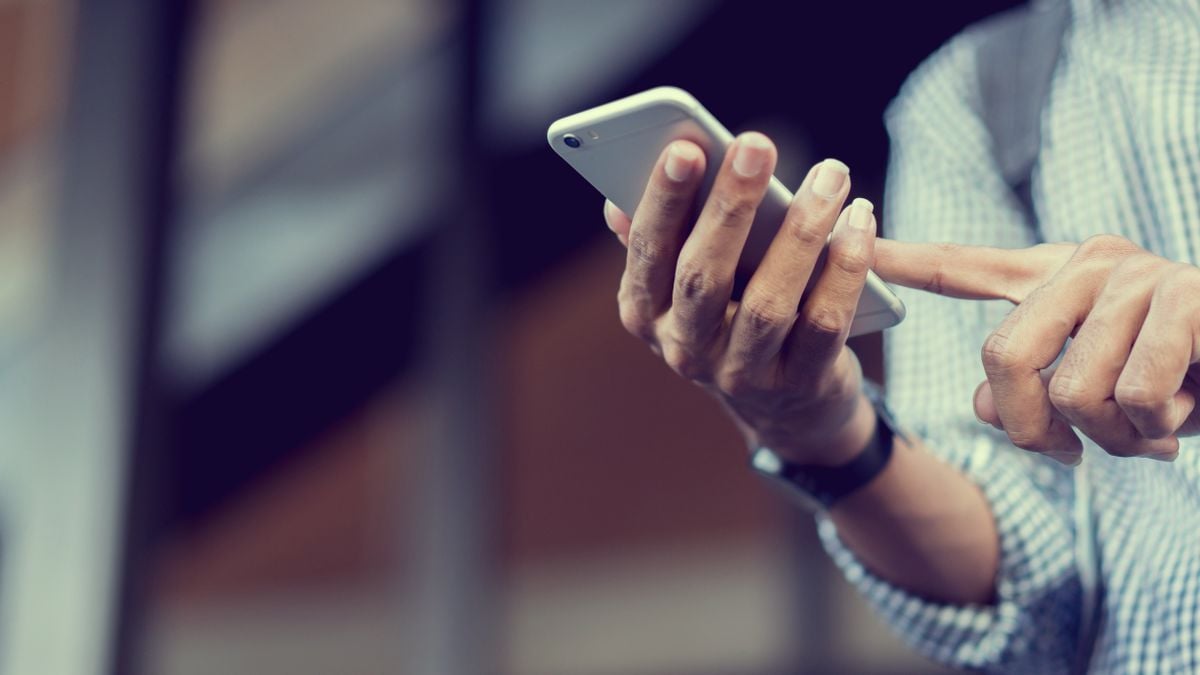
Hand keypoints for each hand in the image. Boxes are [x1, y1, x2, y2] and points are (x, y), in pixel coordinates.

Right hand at [605, 132, 879, 465]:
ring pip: (768, 301)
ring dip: (801, 231)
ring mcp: (741, 374)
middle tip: (757, 145)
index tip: (686, 148)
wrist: (787, 409)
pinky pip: (824, 323)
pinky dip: (846, 269)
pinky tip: (860, 223)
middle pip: (703, 276)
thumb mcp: (685, 287)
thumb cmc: (731, 318)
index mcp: (646, 312)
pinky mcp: (798, 384)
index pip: (647, 252)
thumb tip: (616, 204)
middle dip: (730, 206)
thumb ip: (660, 244)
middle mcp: (684, 348)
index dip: (663, 201)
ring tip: (830, 176)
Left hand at [874, 234, 1199, 463]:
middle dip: (1029, 429)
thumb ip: (1032, 387)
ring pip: (1075, 392)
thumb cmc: (1184, 376)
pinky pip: (1138, 395)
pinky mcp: (1190, 299)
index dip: (908, 262)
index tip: (859, 246)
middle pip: (1003, 358)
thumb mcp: (1099, 386)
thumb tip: (979, 404)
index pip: (967, 267)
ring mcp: (1140, 276)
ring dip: (1115, 439)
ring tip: (1151, 429)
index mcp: (1058, 278)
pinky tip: (1185, 416)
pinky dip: (1159, 429)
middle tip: (1064, 454)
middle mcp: (1089, 265)